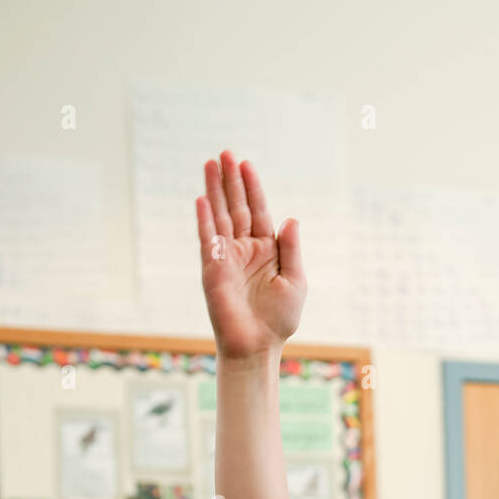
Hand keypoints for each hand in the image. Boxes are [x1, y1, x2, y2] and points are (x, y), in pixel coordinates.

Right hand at [196, 151, 306, 358]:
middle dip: (230, 180)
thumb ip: (291, 249)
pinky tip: (203, 199)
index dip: (252, 187)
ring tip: (210, 164)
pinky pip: (208, 239)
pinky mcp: (213, 269)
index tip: (245, 164)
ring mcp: (226, 257)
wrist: (257, 345)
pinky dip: (205, 219)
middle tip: (224, 153)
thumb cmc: (278, 319)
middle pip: (235, 207)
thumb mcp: (295, 280)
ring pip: (220, 216)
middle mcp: (244, 249)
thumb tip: (290, 219)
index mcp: (265, 250)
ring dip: (214, 190)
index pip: (257, 211)